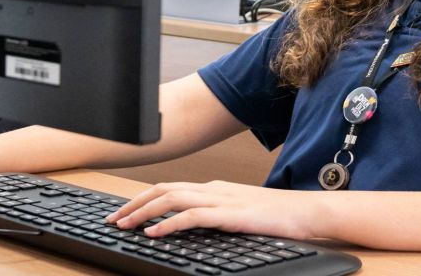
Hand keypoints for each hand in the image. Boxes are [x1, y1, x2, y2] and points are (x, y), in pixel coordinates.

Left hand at [106, 180, 324, 239]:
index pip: (169, 188)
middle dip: (133, 203)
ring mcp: (222, 200)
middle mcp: (214, 189)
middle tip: (113, 219)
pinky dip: (169, 223)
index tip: (123, 212)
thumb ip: (217, 216)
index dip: (142, 198)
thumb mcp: (240, 213)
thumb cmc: (280, 215)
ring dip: (143, 212)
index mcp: (215, 188)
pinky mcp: (231, 214)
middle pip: (163, 189)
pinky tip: (154, 232)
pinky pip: (192, 216)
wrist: (307, 211)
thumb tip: (191, 225)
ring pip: (171, 199)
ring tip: (125, 225)